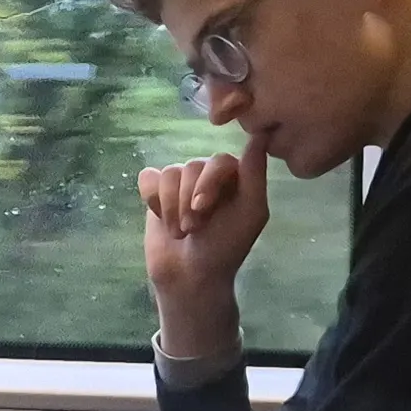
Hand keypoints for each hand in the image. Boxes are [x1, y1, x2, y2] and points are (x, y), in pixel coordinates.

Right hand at [138, 139, 273, 355]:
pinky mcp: (156, 192)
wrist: (189, 276)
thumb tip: (262, 133)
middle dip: (187, 201)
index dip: (207, 183)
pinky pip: (148, 178)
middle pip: (191, 166)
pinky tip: (160, 217)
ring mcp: (180, 182)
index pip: (218, 160)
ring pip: (169, 173)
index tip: (202, 209)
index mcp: (233, 177)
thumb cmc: (224, 248)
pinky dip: (153, 200)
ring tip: (180, 231)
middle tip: (193, 229)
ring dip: (171, 207)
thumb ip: (255, 173)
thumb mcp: (251, 213)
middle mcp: (207, 175)